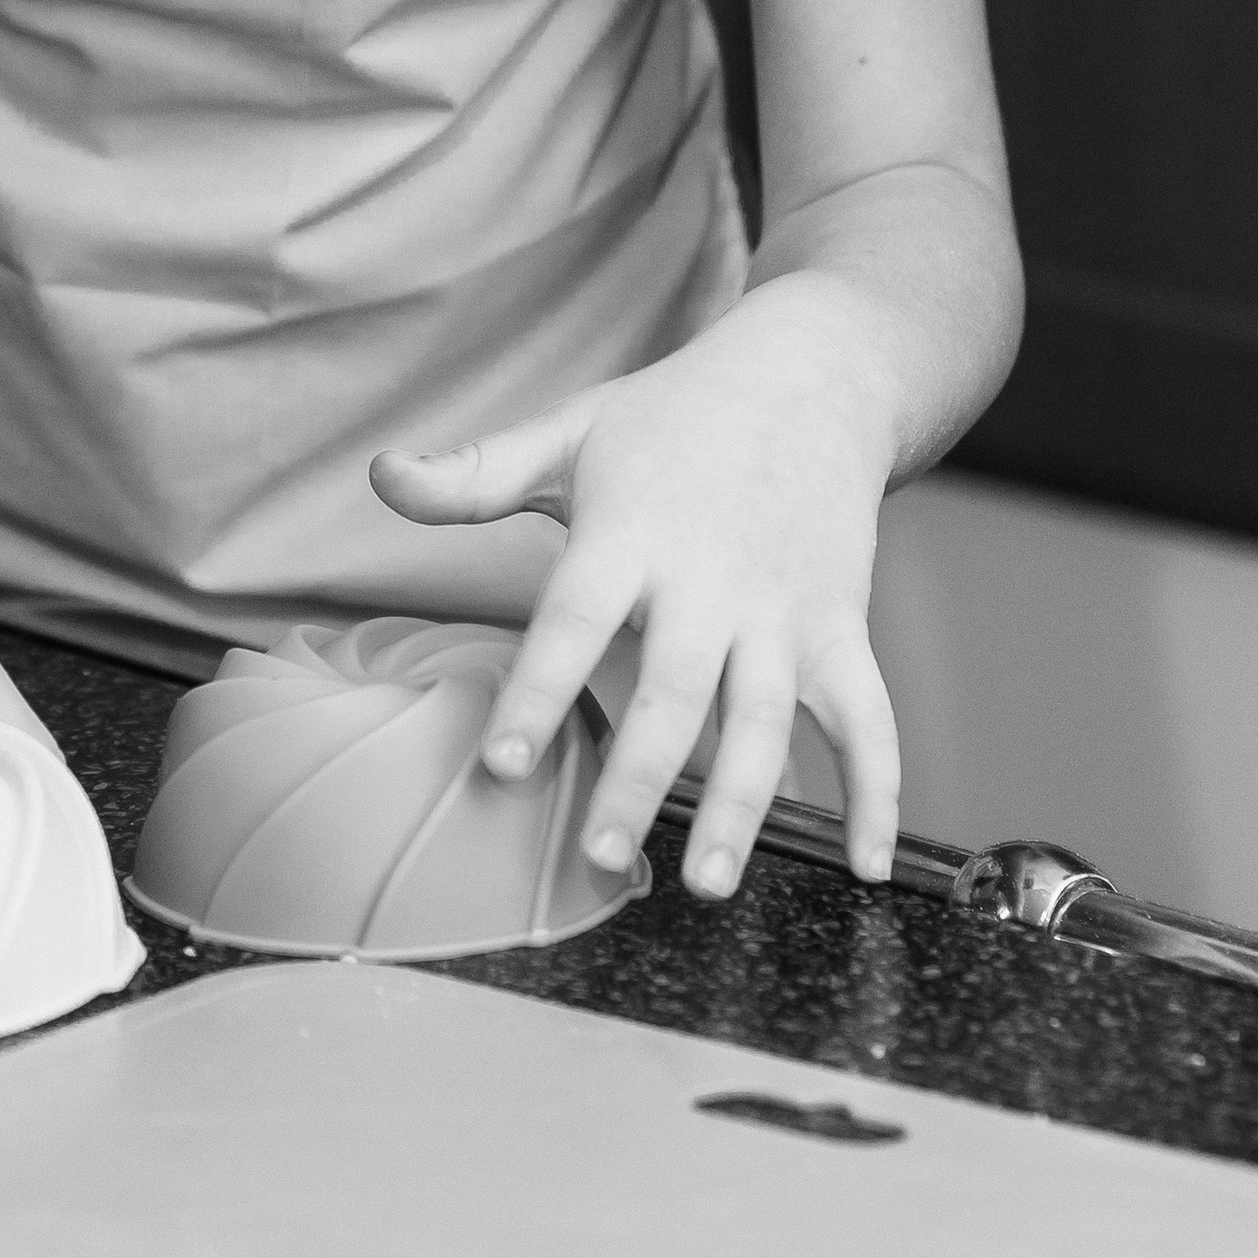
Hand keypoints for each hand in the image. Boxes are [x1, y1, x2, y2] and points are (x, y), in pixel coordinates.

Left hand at [369, 281, 901, 900]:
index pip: (574, 620)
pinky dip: (878, 791)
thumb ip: (474, 473)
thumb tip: (378, 477)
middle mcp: (711, 581)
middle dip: (640, 779)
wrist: (815, 373)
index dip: (537, 692)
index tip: (501, 763)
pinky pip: (868, 718)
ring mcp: (784, 610)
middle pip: (675, 691)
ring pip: (767, 720)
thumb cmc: (674, 415)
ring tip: (706, 883)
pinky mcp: (842, 627)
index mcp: (631, 533)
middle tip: (599, 858)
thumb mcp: (571, 429)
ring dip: (743, 807)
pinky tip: (867, 866)